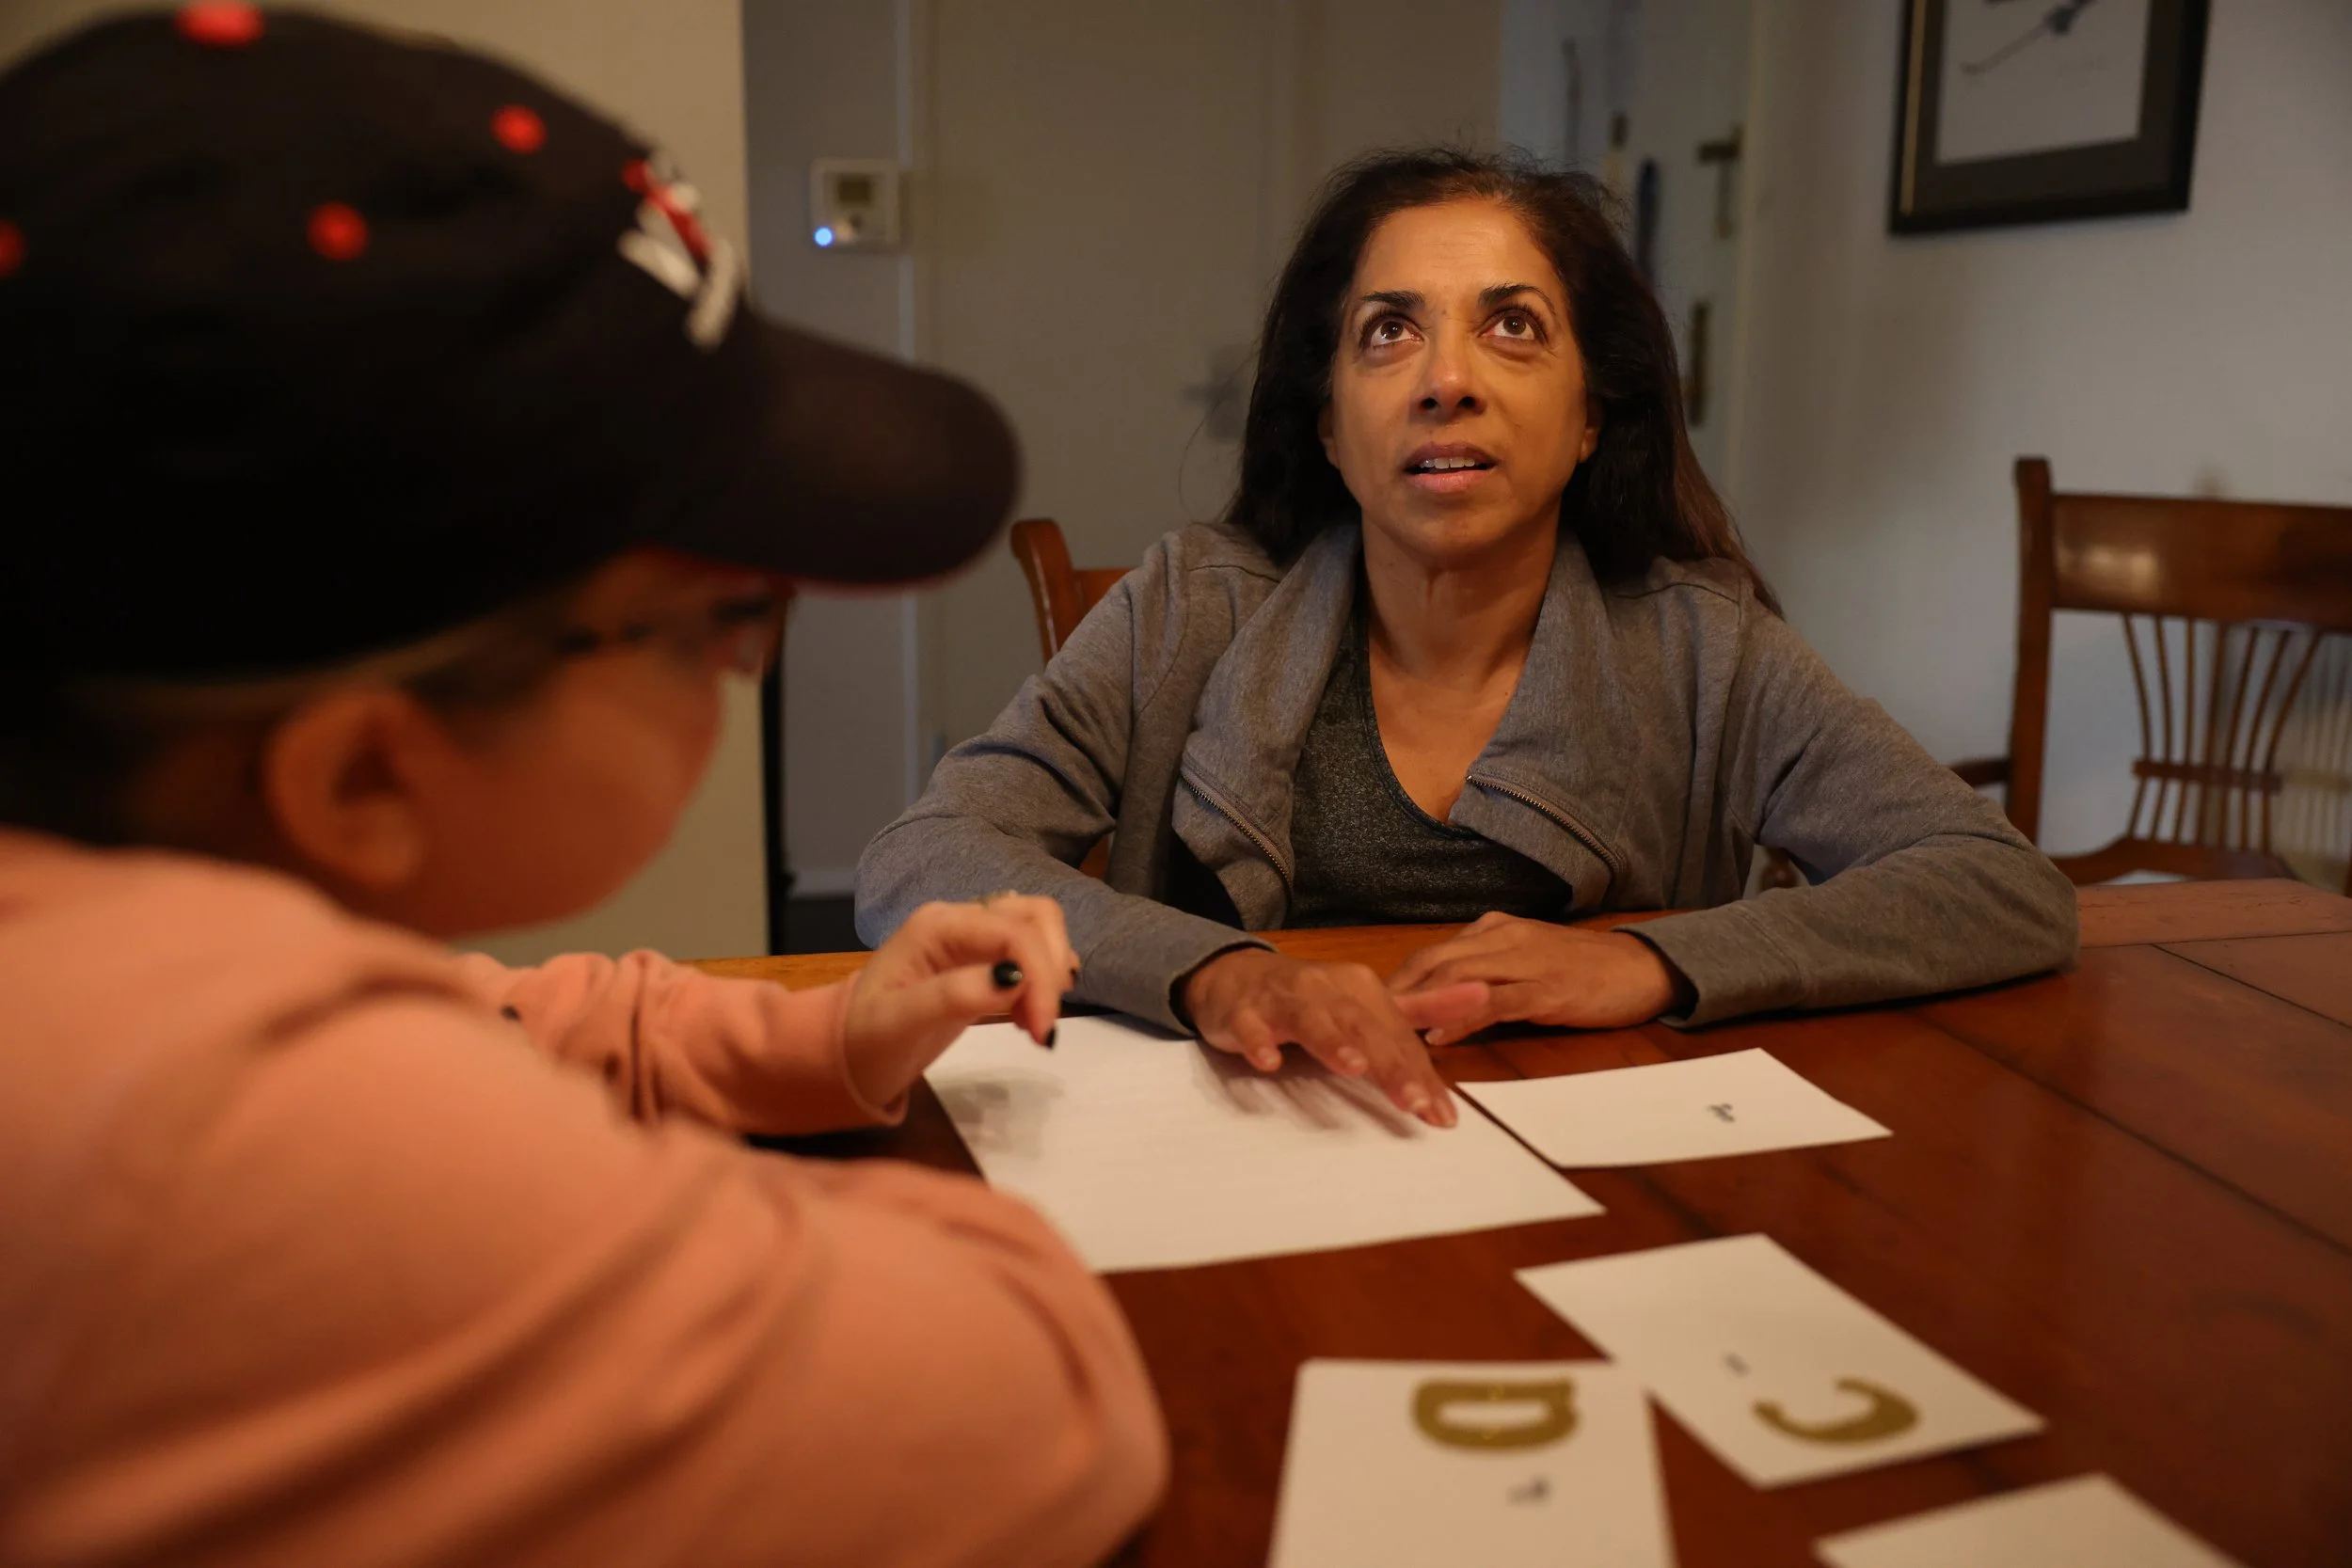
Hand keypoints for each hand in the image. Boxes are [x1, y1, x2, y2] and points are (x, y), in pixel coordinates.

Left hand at [843, 896, 1076, 1105]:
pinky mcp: (982, 958)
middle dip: (1051, 968)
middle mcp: (959, 919)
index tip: (1042, 1030)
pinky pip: (1029, 950)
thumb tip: (1012, 978)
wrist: (846, 1053)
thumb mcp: (900, 1023)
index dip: (1039, 974)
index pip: (1012, 931)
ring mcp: (971, 937)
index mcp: (937, 925)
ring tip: (1034, 1020)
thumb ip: (953, 996)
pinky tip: (1029, 1011)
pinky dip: (1043, 976)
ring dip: (1051, 969)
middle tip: (1042, 1028)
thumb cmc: (867, 1041)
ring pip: (1038, 928)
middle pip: (1034, 916)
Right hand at [1178, 948, 1489, 1127]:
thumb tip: (1484, 993)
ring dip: (1331, 1041)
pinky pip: (1250, 1027)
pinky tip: (1268, 1061)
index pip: (1398, 1037)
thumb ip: (1425, 1007)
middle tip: (1414, 1103)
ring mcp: (1284, 999)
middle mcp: (1328, 990)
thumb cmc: (1313, 999)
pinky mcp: (1244, 1012)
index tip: (1442, 1116)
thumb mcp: (1369, 1002)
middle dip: (1389, 1065)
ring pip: (1311, 1020)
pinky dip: (1258, 1040)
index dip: (1421, 1075)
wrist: (1238, 977)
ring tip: (1353, 1067)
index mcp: (1362, 991)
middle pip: (1363, 1029)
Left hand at [1386, 913, 1683, 1042]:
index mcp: (1494, 930)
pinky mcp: (1547, 990)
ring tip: (1386, 1030)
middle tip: (1360, 1022)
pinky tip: (1439, 1035)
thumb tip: (1440, 996)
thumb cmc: (1582, 968)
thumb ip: (1486, 971)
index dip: (1397, 980)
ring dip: (1419, 1005)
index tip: (1364, 1007)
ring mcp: (1525, 963)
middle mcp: (1503, 938)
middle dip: (1395, 993)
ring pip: (1457, 979)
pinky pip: (1495, 1003)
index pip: (1432, 953)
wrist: (1641, 966)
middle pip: (1434, 962)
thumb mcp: (1525, 961)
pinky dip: (1462, 1018)